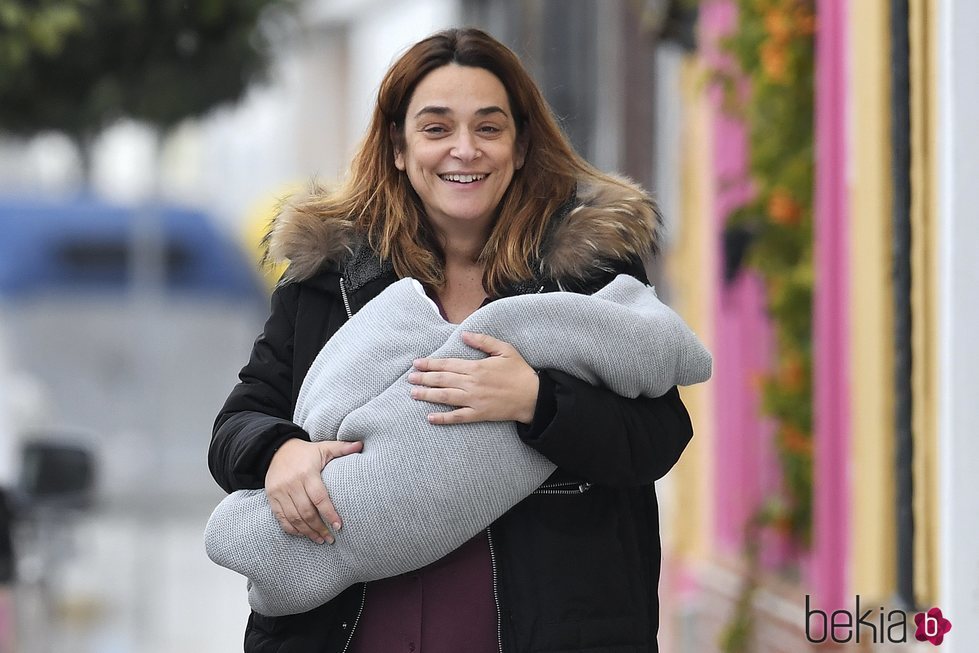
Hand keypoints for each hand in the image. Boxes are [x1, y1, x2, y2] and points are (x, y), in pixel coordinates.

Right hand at [265, 438, 362, 543]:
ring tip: (319, 540)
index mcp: (307, 473)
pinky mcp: (271, 497)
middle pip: (306, 512)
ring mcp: (280, 492)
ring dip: (307, 532)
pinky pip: (281, 518)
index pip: (319, 497)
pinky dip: (292, 529)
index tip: (338, 526)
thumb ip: (342, 447)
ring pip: (294, 518)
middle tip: (330, 538)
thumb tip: (361, 444)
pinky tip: (303, 534)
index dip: (329, 513)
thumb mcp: (323, 447)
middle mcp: (292, 483)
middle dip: (319, 528)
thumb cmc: (306, 452)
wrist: (276, 450)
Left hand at [408, 332, 539, 424]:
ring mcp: (474, 400)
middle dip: (423, 379)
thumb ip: (483, 341)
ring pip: (445, 397)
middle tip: (410, 378)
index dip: (430, 364)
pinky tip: (430, 418)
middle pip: (442, 380)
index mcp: (476, 367)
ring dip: (427, 395)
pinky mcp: (479, 414)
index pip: (447, 364)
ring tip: (413, 394)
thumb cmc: (519, 372)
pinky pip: (457, 417)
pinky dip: (443, 418)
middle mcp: (471, 383)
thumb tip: (464, 335)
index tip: (416, 364)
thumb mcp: (504, 350)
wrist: (533, 397)